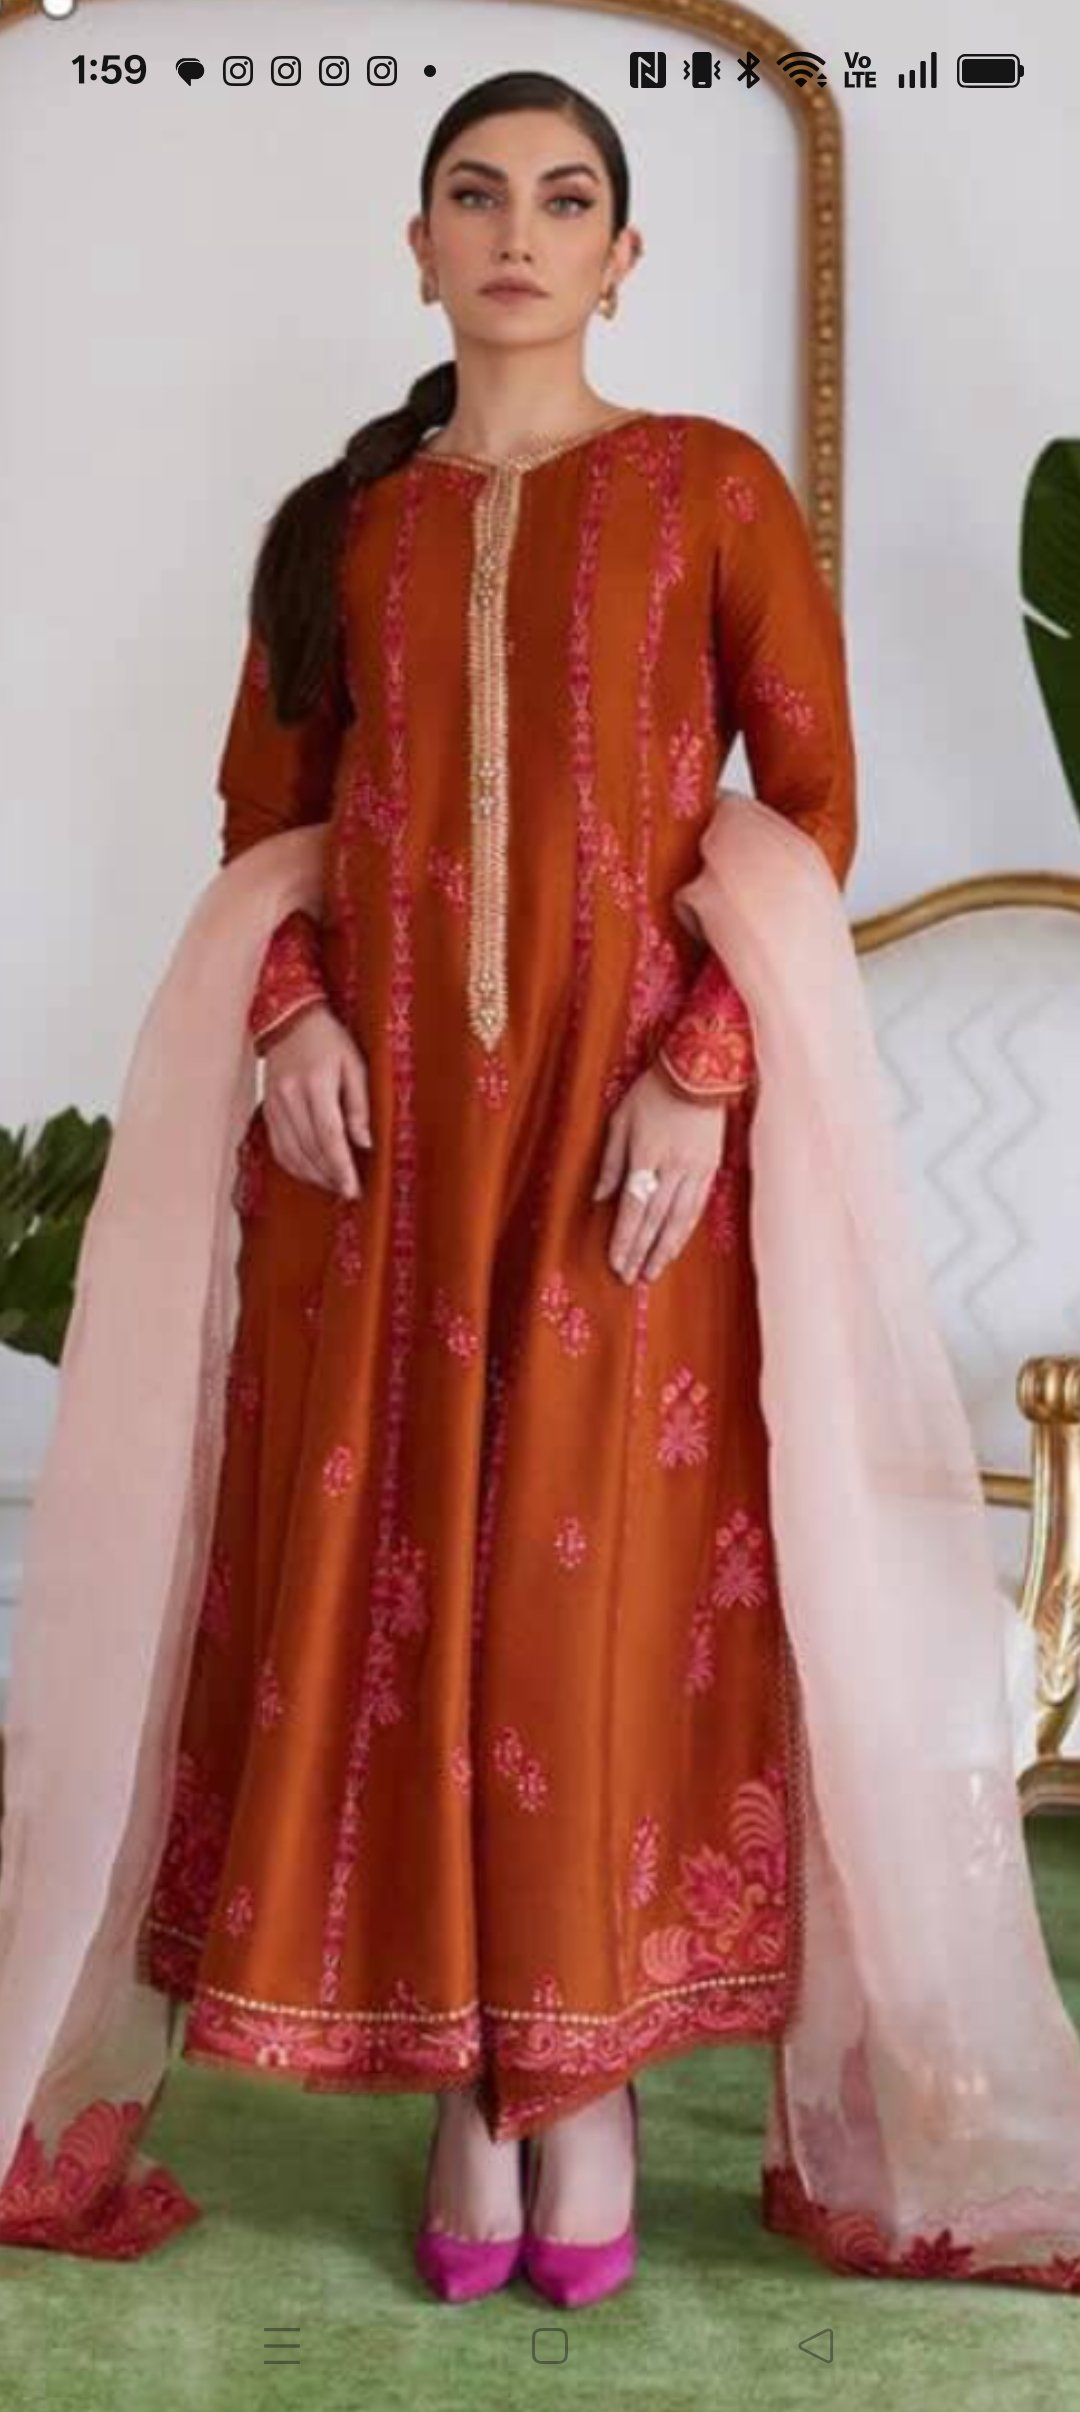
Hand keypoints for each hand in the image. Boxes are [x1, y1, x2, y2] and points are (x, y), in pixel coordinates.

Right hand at [261, 1003, 372, 1200]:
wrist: (289, 1018)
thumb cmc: (329, 1040)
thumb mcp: (355, 1065)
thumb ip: (359, 1105)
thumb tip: (364, 1143)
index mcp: (315, 1084)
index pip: (328, 1136)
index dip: (341, 1167)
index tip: (353, 1189)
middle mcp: (290, 1097)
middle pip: (309, 1149)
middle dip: (329, 1176)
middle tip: (348, 1191)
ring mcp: (274, 1104)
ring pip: (291, 1153)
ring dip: (312, 1175)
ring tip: (333, 1185)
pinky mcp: (267, 1108)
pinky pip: (277, 1146)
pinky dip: (294, 1165)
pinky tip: (310, 1172)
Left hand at [592, 1063, 727, 1282]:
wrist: (698, 1072)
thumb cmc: (652, 1094)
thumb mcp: (620, 1121)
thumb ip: (610, 1162)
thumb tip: (599, 1198)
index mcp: (646, 1156)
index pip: (633, 1207)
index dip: (624, 1238)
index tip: (616, 1262)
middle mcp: (672, 1168)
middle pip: (655, 1220)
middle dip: (641, 1252)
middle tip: (630, 1278)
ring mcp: (695, 1170)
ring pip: (679, 1220)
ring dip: (664, 1249)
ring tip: (652, 1272)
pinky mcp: (710, 1169)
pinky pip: (696, 1207)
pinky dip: (684, 1231)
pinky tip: (675, 1246)